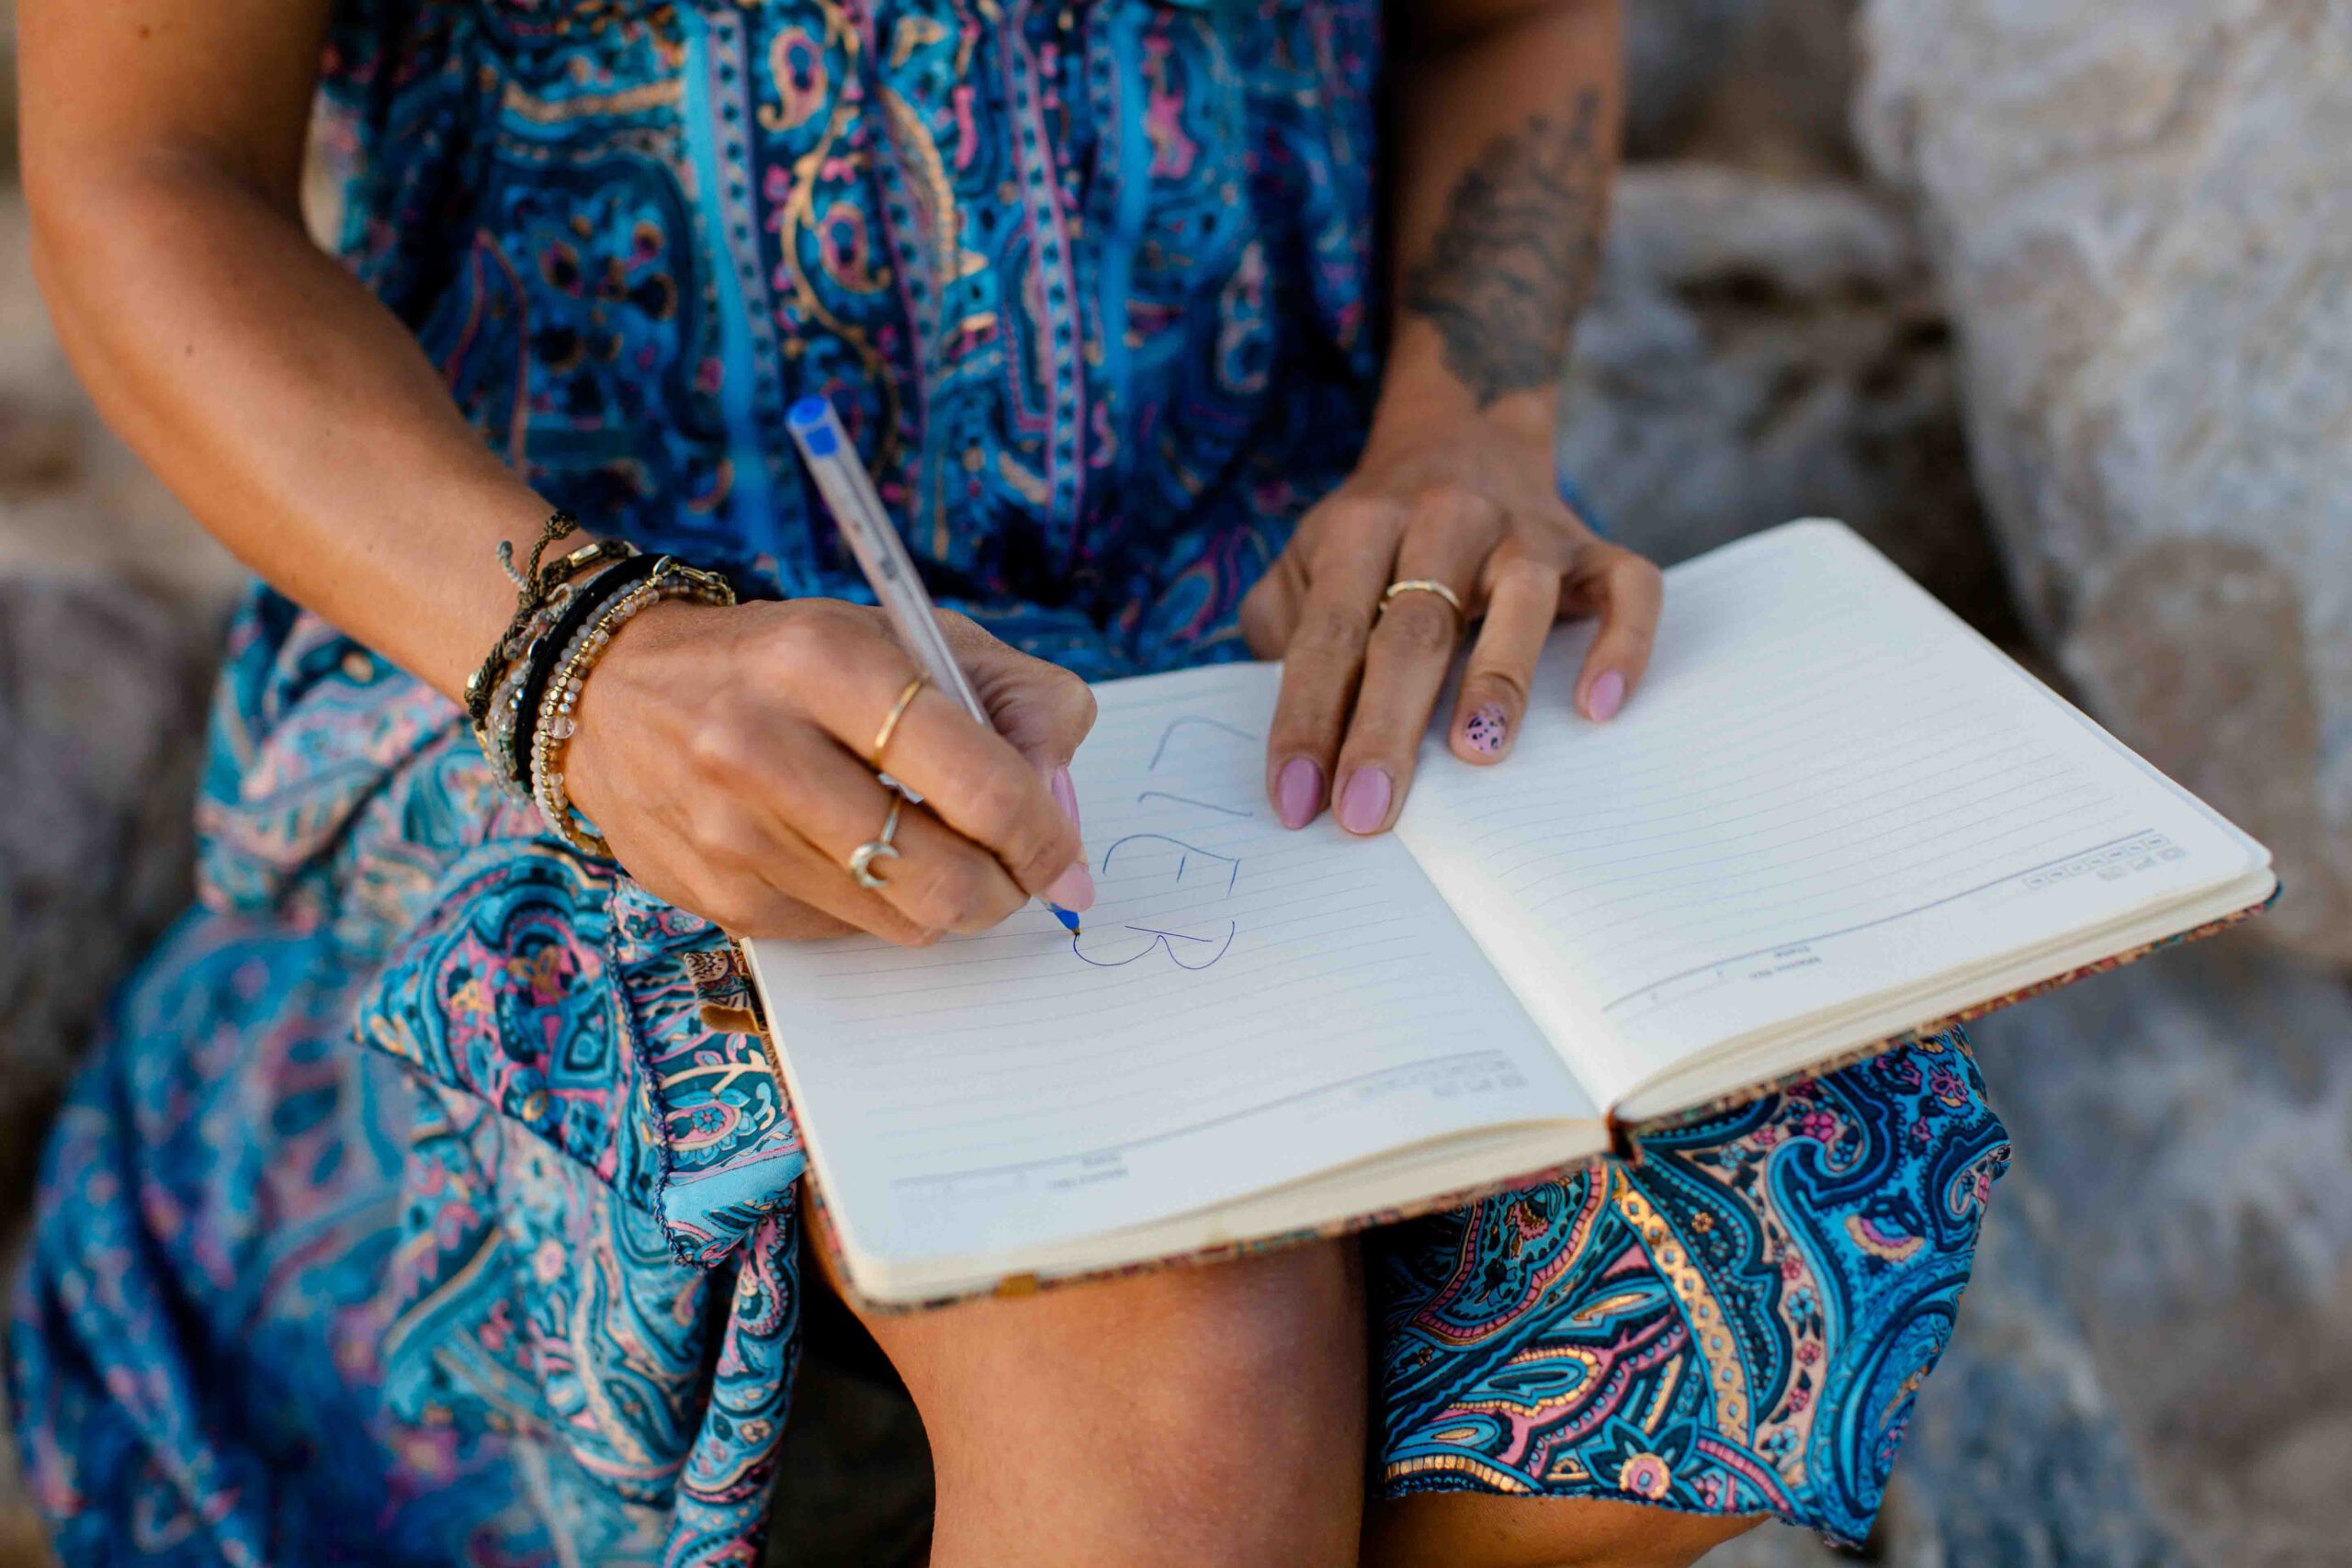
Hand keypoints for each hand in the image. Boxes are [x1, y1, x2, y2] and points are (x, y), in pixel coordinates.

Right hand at [564, 597, 1096, 943]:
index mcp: (830, 663)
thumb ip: (1017, 700)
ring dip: (946, 902)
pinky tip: (850, 855)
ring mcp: (732, 831)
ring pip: (902, 919)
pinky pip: (845, 935)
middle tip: (1017, 876)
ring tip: (936, 853)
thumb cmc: (789, 660)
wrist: (614, 688)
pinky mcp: (716, 895)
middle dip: (1006, 891)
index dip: (1045, 837)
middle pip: (945, 878)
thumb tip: (1061, 806)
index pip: (978, 783)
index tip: (1065, 859)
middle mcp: (766, 748)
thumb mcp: (908, 635)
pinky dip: (874, 907)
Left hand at [1239, 409, 1660, 833]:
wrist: (1458, 439)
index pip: (1329, 634)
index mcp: (1363, 525)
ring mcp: (1527, 532)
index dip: (1307, 720)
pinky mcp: (1592, 550)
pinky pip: (1627, 587)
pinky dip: (1622, 643)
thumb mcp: (1304, 563)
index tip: (1298, 801)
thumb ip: (1280, 632)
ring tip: (1477, 753)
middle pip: (1416, 628)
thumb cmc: (1373, 538)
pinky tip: (1599, 705)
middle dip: (1386, 728)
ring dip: (1499, 678)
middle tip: (1368, 811)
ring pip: (1523, 597)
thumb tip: (1291, 730)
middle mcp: (1447, 518)